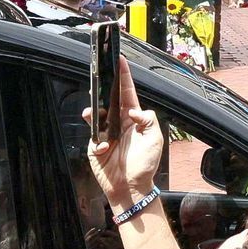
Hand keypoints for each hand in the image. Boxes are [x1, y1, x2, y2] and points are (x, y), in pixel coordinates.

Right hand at [85, 55, 162, 206]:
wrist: (130, 187)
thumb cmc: (145, 164)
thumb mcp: (155, 139)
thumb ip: (148, 120)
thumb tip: (132, 111)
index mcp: (132, 119)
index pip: (127, 93)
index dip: (123, 77)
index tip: (119, 61)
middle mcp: (117, 123)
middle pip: (107, 100)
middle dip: (102, 88)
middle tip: (98, 78)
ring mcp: (105, 134)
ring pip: (94, 115)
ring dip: (93, 113)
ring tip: (92, 115)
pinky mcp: (95, 147)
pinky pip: (92, 138)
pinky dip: (97, 141)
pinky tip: (105, 148)